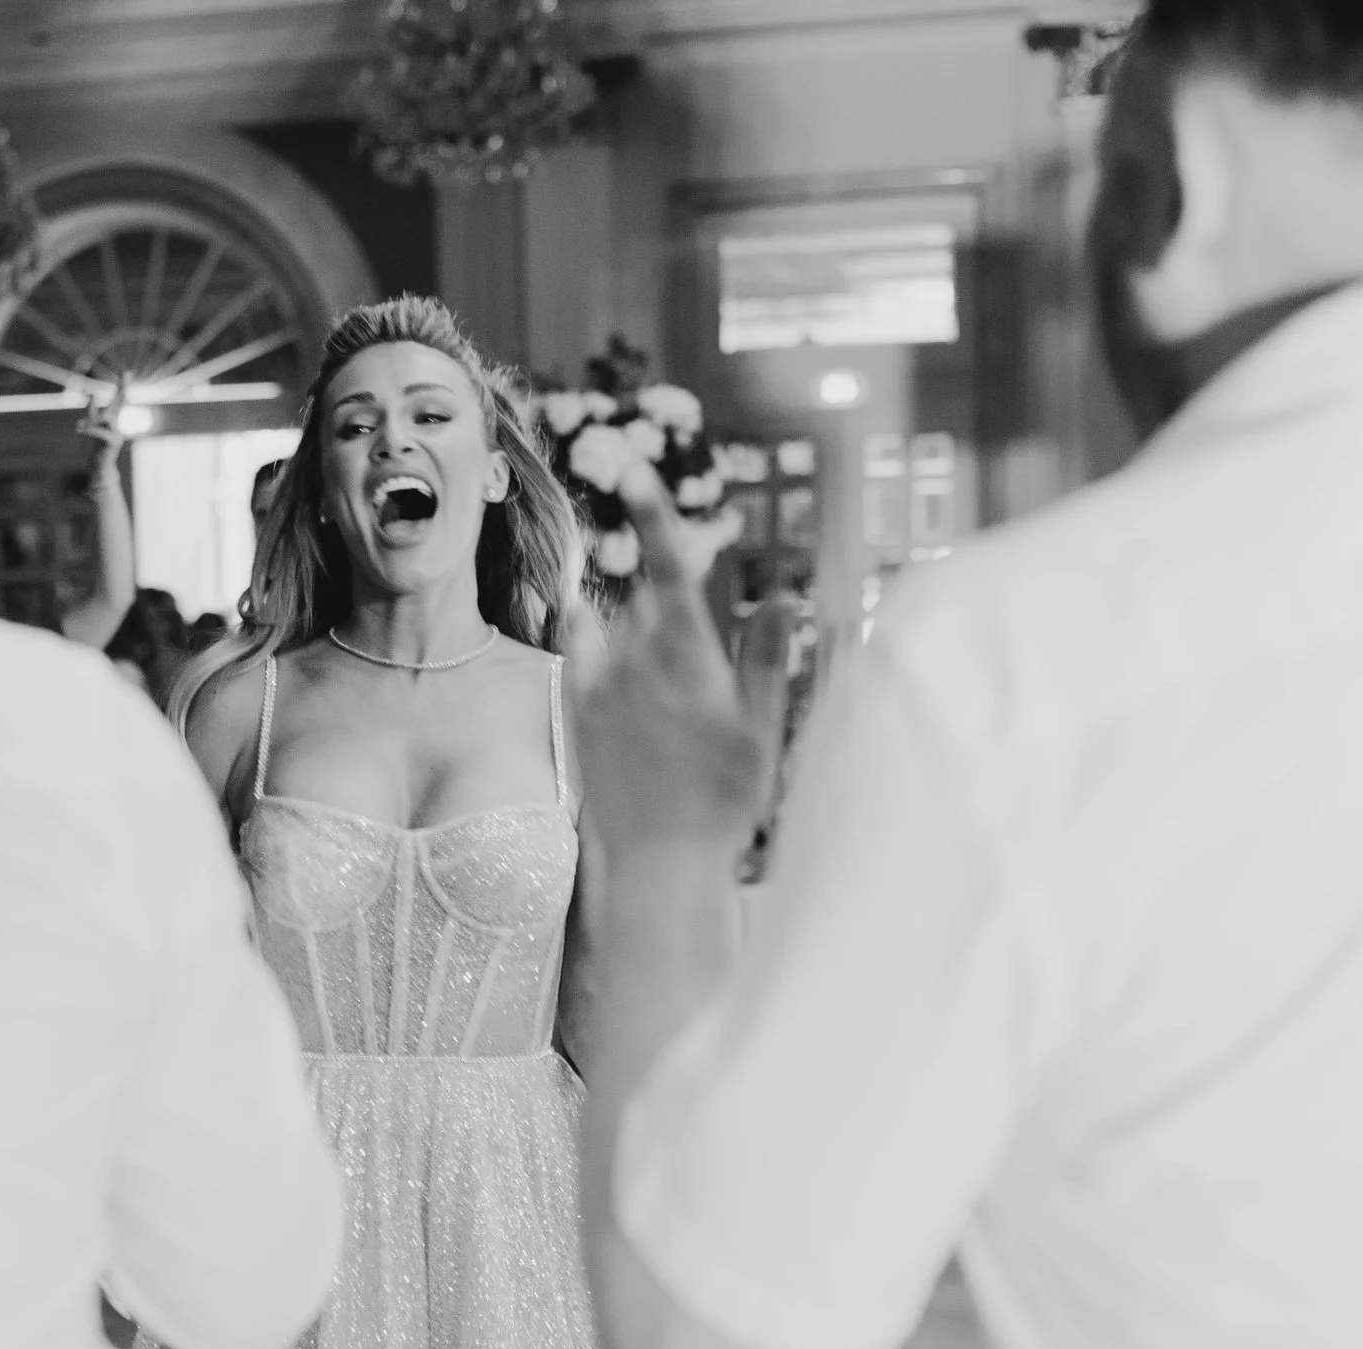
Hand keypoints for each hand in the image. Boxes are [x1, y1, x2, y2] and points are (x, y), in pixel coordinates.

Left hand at [76, 374, 134, 457]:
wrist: (99, 469)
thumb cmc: (95, 449)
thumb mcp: (91, 428)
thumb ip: (92, 414)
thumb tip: (91, 398)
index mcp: (112, 420)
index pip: (118, 400)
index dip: (122, 387)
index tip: (127, 373)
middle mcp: (117, 424)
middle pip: (120, 403)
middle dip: (123, 388)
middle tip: (126, 373)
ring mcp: (117, 433)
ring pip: (105, 416)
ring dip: (91, 422)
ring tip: (80, 429)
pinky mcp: (113, 441)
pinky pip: (99, 430)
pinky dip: (88, 430)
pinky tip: (78, 431)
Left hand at [575, 484, 771, 865]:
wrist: (655, 860)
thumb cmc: (721, 801)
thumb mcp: (762, 731)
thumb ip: (769, 658)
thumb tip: (784, 596)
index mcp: (689, 660)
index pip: (670, 571)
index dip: (655, 517)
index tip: (634, 474)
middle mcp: (637, 661)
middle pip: (652, 601)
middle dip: (673, 611)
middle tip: (700, 678)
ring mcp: (601, 683)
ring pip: (621, 626)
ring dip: (641, 637)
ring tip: (667, 706)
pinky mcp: (577, 705)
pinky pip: (585, 646)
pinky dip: (600, 639)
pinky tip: (622, 667)